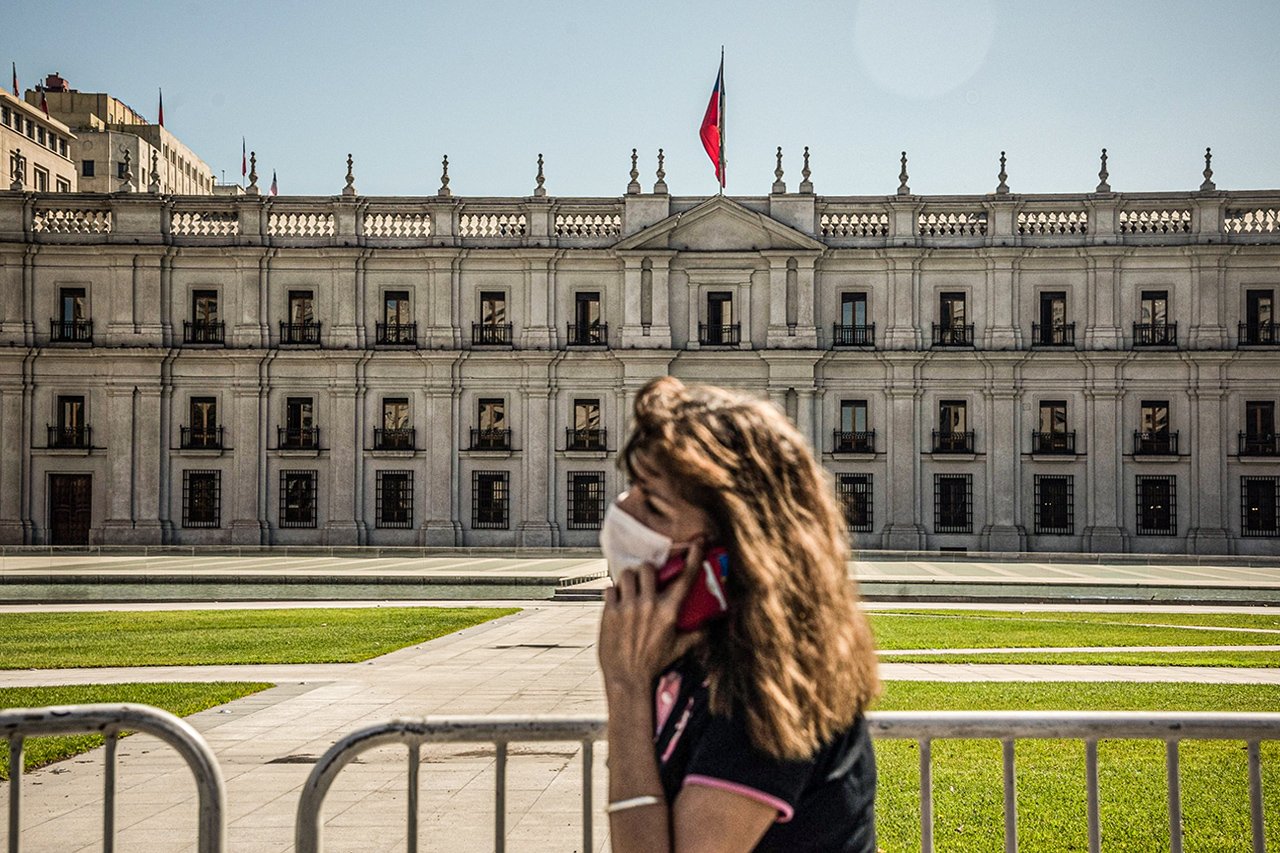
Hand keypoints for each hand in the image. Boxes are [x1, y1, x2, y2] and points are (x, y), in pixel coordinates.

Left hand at [598, 539, 705, 697]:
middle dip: (647, 571)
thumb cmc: (653, 663)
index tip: (698, 542)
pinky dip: (613, 593)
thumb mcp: (679, 648)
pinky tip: (616, 602)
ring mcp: (628, 607)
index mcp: (669, 611)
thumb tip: (710, 625)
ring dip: (629, 579)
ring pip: (627, 574)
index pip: (685, 577)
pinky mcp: (610, 612)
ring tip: (629, 589)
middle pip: (648, 568)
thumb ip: (697, 634)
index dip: (693, 556)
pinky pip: (609, 588)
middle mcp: (649, 605)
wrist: (627, 678)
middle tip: (646, 580)